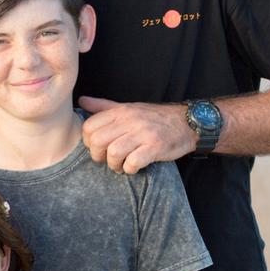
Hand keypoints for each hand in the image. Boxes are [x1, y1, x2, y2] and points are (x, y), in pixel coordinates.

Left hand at [79, 97, 195, 172]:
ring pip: (114, 152)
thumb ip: (104, 106)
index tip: (97, 148)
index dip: (88, 142)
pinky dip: (130, 169)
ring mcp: (143, 133)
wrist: (187, 122)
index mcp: (121, 112)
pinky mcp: (155, 147)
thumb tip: (81, 101)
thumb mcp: (128, 108)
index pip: (90, 126)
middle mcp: (130, 121)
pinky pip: (134, 162)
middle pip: (98, 141)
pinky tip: (133, 167)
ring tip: (120, 166)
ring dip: (114, 164)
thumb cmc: (154, 118)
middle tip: (106, 160)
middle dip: (98, 156)